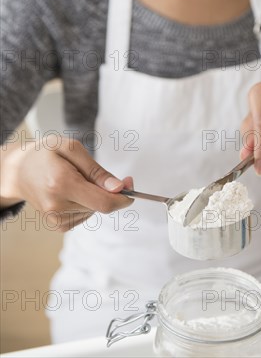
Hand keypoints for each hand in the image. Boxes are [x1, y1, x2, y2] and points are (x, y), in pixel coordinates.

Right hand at [0, 137, 132, 230]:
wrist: (18, 171)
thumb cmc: (45, 154)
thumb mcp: (71, 148)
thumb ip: (96, 170)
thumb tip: (118, 188)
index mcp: (62, 184)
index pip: (103, 202)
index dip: (123, 197)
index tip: (130, 184)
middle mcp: (58, 206)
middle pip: (102, 206)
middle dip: (112, 192)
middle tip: (108, 176)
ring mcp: (56, 219)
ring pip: (95, 210)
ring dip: (96, 195)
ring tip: (78, 179)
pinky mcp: (58, 225)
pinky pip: (86, 215)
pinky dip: (87, 203)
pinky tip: (74, 192)